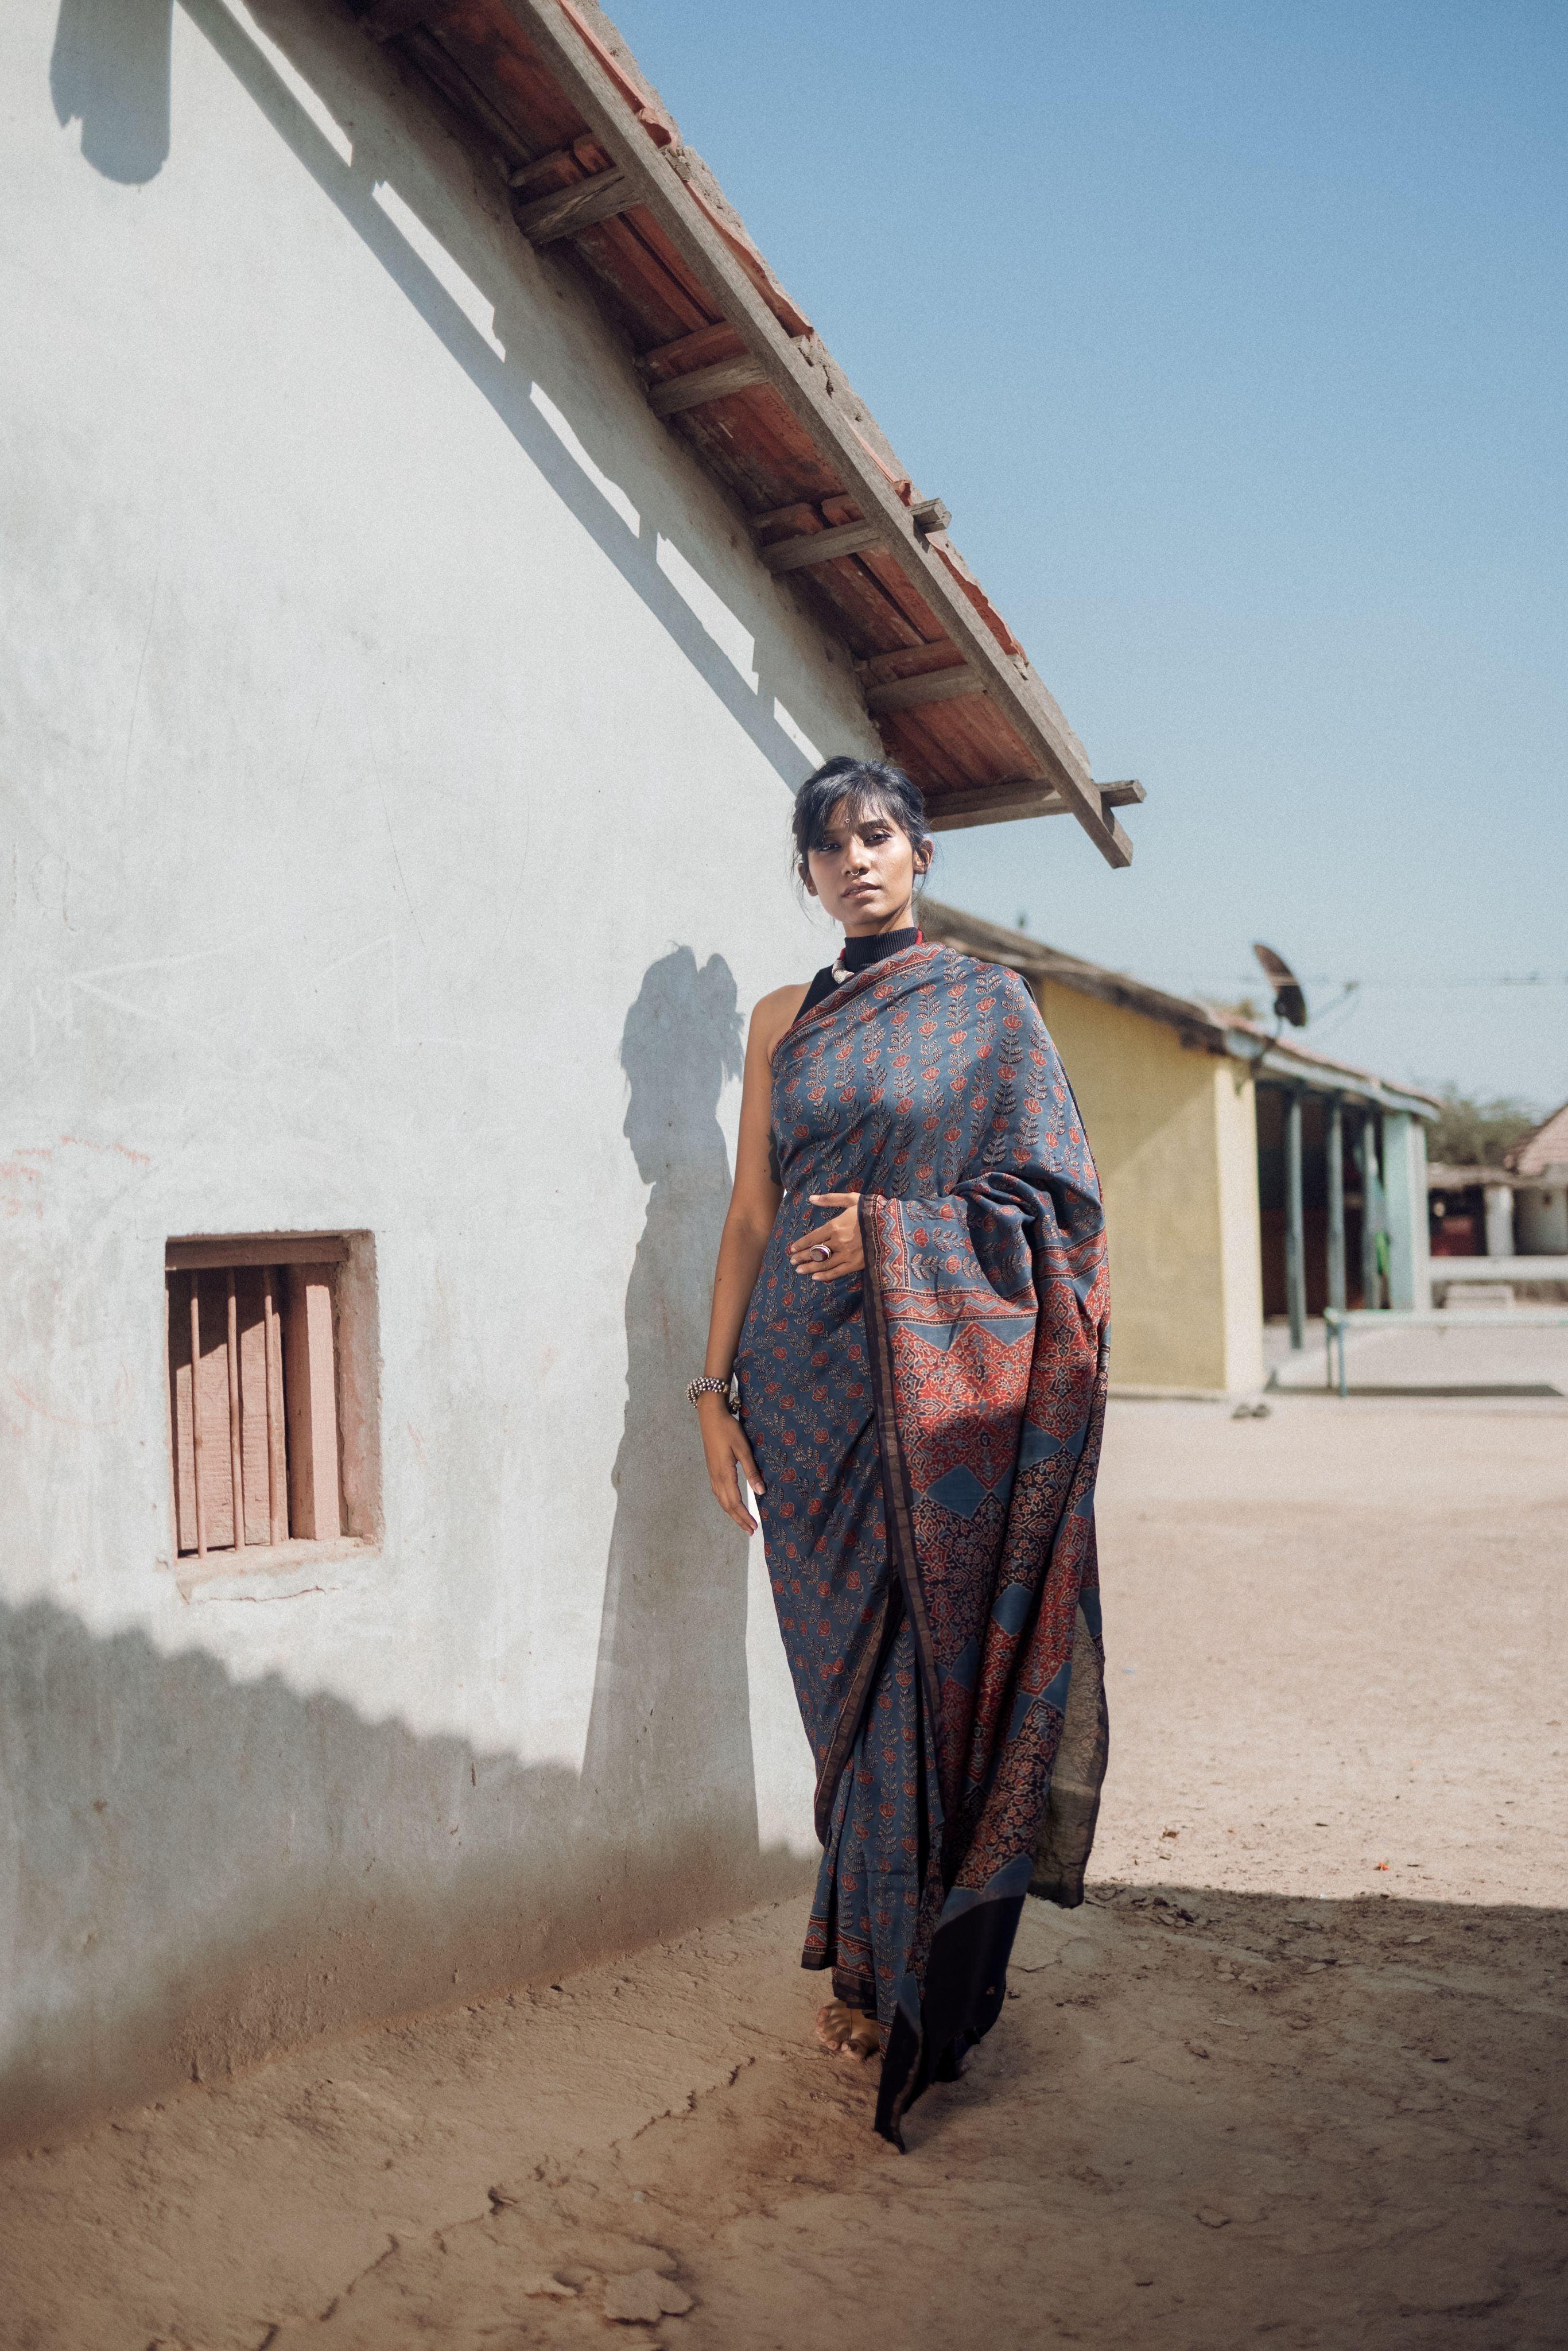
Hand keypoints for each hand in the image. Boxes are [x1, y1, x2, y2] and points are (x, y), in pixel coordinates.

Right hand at [697, 1392, 764, 1532]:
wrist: (710, 1415)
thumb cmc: (728, 1429)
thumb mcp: (743, 1449)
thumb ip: (752, 1471)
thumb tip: (761, 1492)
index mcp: (724, 1474)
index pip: (735, 1502)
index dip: (744, 1516)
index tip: (754, 1527)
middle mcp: (716, 1477)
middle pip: (727, 1505)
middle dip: (739, 1519)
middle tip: (750, 1530)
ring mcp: (711, 1473)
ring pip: (721, 1500)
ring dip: (731, 1513)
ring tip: (742, 1522)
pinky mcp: (711, 1469)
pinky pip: (717, 1492)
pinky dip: (725, 1503)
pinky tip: (730, 1504)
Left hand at [787, 1192, 864, 1282]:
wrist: (893, 1225)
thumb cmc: (872, 1210)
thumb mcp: (852, 1199)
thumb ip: (831, 1199)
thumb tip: (811, 1198)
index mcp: (835, 1226)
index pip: (812, 1238)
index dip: (801, 1245)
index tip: (792, 1249)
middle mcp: (838, 1242)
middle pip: (815, 1252)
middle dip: (802, 1257)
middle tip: (793, 1261)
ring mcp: (847, 1254)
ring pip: (823, 1264)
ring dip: (809, 1268)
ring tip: (799, 1270)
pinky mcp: (856, 1264)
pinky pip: (837, 1272)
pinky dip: (825, 1275)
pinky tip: (815, 1277)